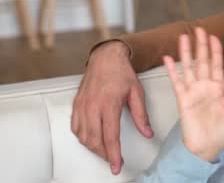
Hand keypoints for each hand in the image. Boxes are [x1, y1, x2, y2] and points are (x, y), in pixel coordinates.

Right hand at [71, 41, 153, 174]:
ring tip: (106, 152)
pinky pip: (75, 127)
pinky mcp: (76, 104)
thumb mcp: (137, 93)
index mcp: (109, 104)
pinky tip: (91, 140)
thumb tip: (147, 133)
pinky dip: (83, 138)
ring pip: (83, 137)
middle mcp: (92, 106)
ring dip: (94, 148)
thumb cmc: (122, 73)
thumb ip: (141, 115)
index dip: (114, 155)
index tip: (117, 166)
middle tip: (114, 160)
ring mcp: (82, 106)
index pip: (110, 136)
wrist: (106, 57)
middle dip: (105, 155)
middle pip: (95, 140)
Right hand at [163, 27, 223, 161]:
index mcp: (218, 89)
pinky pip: (176, 81)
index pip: (218, 65)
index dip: (217, 51)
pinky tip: (168, 58)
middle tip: (200, 29)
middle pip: (203, 61)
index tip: (215, 37)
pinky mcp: (182, 99)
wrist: (207, 149)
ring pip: (189, 67)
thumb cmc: (221, 134)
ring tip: (184, 37)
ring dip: (186, 52)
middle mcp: (205, 87)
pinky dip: (172, 70)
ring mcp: (193, 92)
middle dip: (202, 45)